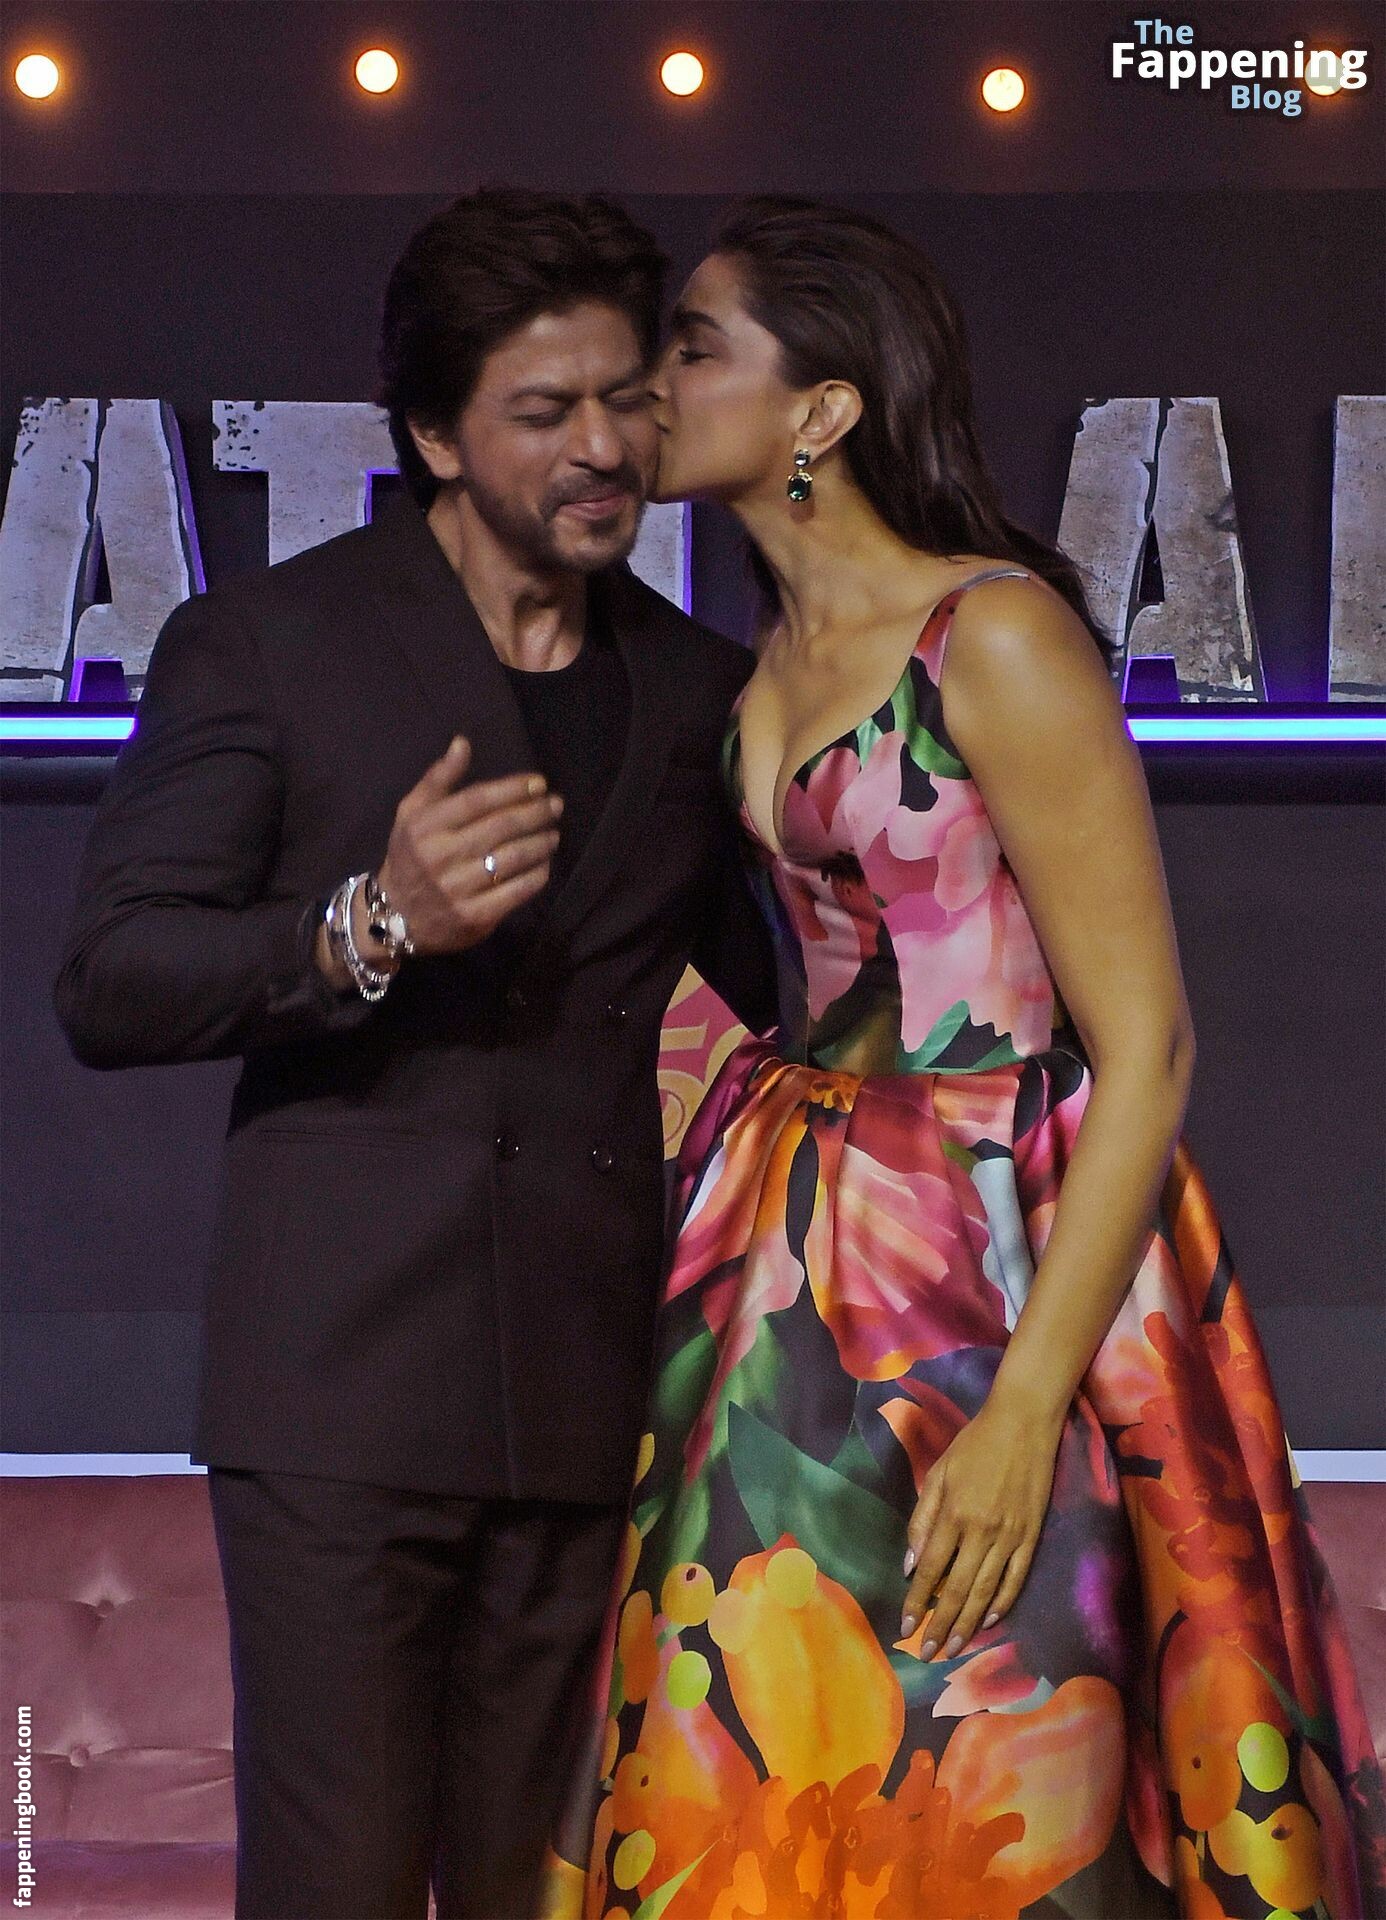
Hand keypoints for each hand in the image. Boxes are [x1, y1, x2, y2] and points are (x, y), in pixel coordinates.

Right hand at [376, 735, 563, 956]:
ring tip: (553, 833)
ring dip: (540, 843)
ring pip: (511, 859)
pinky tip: (544, 864)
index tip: (539, 784)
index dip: (513, 789)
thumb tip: (462, 743)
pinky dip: (536, 875)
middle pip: (500, 827)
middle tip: (555, 805)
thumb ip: (438, 779)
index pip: (478, 800)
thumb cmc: (410, 856)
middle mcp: (440, 856)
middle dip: (535, 813)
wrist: (395, 916)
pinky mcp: (474, 917)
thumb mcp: (411, 813)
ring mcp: (457, 889)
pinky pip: (515, 892)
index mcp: (425, 826)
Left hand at [899, 1394, 1063, 1657]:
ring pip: (987, 1593)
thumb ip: (923, 1518)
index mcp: (954, 1514)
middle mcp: (982, 1532)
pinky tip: (990, 1621)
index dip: (917, 1602)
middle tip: (928, 1653)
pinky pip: (1016, 1580)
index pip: (931, 1570)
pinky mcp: (1032, 1537)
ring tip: (954, 1648)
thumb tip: (912, 1564)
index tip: (906, 1627)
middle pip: (958, 1590)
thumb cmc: (974, 1444)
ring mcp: (1010, 1537)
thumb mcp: (938, 1473)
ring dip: (968, 1624)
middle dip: (940, 1625)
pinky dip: (1003, 1604)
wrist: (1024, 1424)